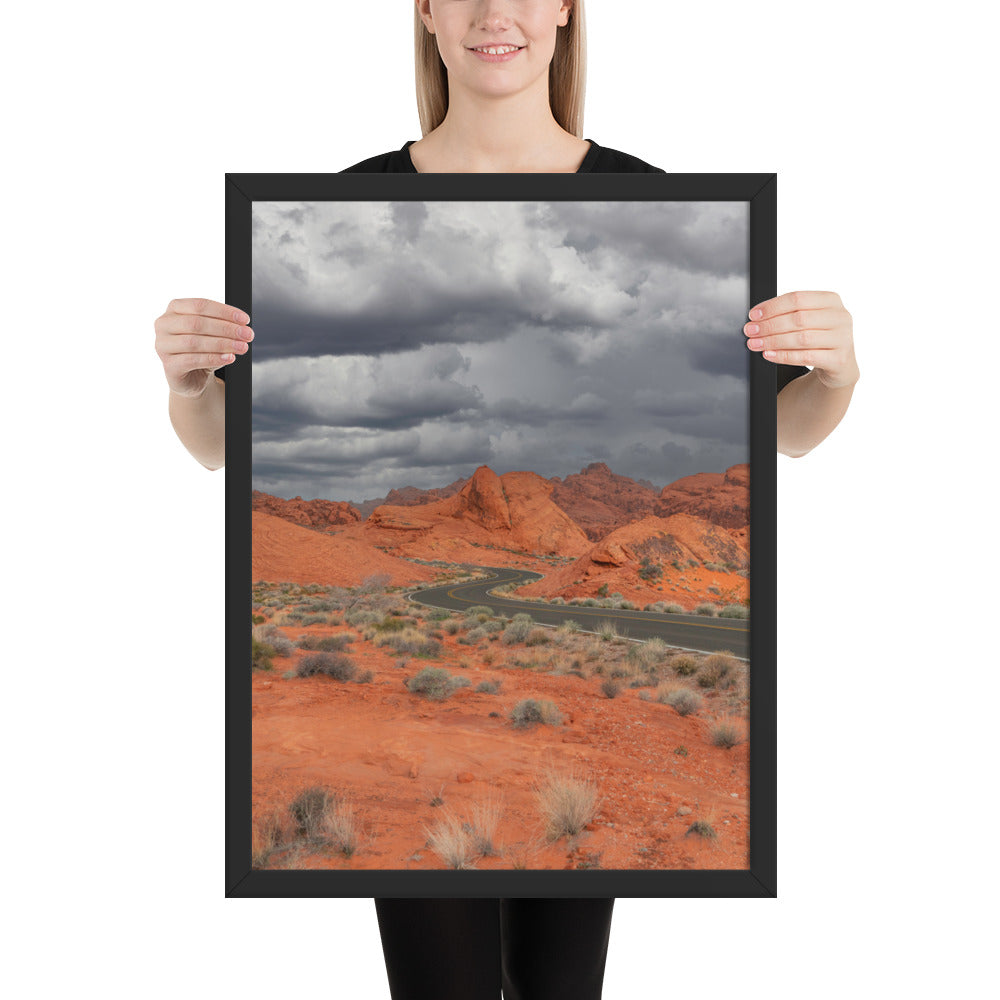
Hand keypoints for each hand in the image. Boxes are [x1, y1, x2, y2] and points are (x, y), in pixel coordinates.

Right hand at [154, 297, 252, 396]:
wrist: (193, 377)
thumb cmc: (202, 350)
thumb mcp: (212, 334)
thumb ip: (223, 327)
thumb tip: (241, 328)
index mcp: (174, 309)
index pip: (200, 305)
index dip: (224, 311)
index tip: (245, 319)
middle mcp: (164, 325)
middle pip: (197, 323)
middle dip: (226, 328)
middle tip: (247, 334)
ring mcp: (162, 345)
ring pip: (194, 342)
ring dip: (223, 344)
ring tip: (242, 347)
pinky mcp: (169, 366)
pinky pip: (192, 360)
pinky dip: (214, 358)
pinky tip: (229, 358)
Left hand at [744, 290, 858, 389]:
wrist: (839, 364)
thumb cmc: (819, 338)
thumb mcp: (809, 320)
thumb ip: (789, 314)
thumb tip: (757, 317)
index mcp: (831, 300)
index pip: (797, 298)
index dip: (772, 306)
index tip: (753, 315)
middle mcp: (840, 317)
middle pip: (798, 318)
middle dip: (769, 325)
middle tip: (750, 331)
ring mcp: (843, 338)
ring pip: (801, 338)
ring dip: (773, 341)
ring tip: (755, 344)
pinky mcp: (839, 359)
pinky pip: (806, 357)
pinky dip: (783, 356)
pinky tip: (769, 355)